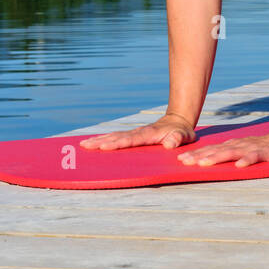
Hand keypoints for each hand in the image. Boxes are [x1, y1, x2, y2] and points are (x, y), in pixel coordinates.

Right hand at [80, 114, 197, 150]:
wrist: (178, 120)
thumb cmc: (182, 132)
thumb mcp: (184, 136)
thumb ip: (177, 139)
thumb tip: (170, 144)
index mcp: (149, 134)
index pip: (131, 140)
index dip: (119, 143)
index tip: (105, 147)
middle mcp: (138, 132)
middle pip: (117, 137)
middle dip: (102, 142)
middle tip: (86, 146)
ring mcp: (134, 133)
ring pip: (113, 136)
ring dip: (99, 140)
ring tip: (83, 145)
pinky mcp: (132, 135)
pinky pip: (115, 137)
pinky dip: (103, 139)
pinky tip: (92, 143)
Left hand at [177, 127, 268, 168]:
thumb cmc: (265, 147)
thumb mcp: (245, 150)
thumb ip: (231, 154)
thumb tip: (209, 159)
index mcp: (235, 145)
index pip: (213, 149)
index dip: (197, 154)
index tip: (181, 160)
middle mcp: (241, 145)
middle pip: (218, 150)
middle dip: (201, 156)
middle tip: (185, 162)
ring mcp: (253, 148)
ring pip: (233, 152)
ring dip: (218, 157)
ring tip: (204, 163)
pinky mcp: (267, 152)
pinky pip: (256, 156)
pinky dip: (247, 160)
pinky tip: (239, 165)